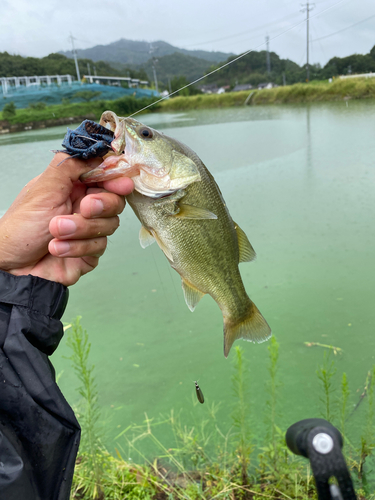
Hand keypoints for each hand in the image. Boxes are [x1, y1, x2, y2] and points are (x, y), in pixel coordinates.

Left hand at [0, 153, 133, 285]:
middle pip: (115, 201)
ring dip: (82, 229)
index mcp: (74, 187)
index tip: (120, 185)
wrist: (11, 267)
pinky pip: (99, 247)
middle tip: (84, 208)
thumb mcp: (44, 189)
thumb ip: (71, 166)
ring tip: (55, 231)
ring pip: (109, 225)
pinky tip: (56, 248)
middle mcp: (83, 208)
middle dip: (102, 205)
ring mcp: (88, 231)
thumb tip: (97, 152)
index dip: (116, 179)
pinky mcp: (89, 253)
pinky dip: (77, 247)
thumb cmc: (21, 227)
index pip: (106, 177)